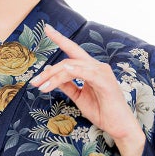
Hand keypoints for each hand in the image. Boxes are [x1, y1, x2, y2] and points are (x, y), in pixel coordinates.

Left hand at [30, 24, 144, 151]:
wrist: (119, 126)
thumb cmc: (102, 111)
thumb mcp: (79, 97)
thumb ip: (68, 85)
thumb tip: (51, 75)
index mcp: (91, 69)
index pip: (73, 51)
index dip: (60, 39)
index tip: (47, 29)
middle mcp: (97, 67)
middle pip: (68, 60)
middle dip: (49, 71)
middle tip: (35, 82)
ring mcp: (102, 73)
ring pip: (72, 67)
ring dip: (54, 77)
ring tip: (42, 87)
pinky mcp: (105, 82)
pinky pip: (85, 73)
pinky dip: (73, 72)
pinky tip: (64, 72)